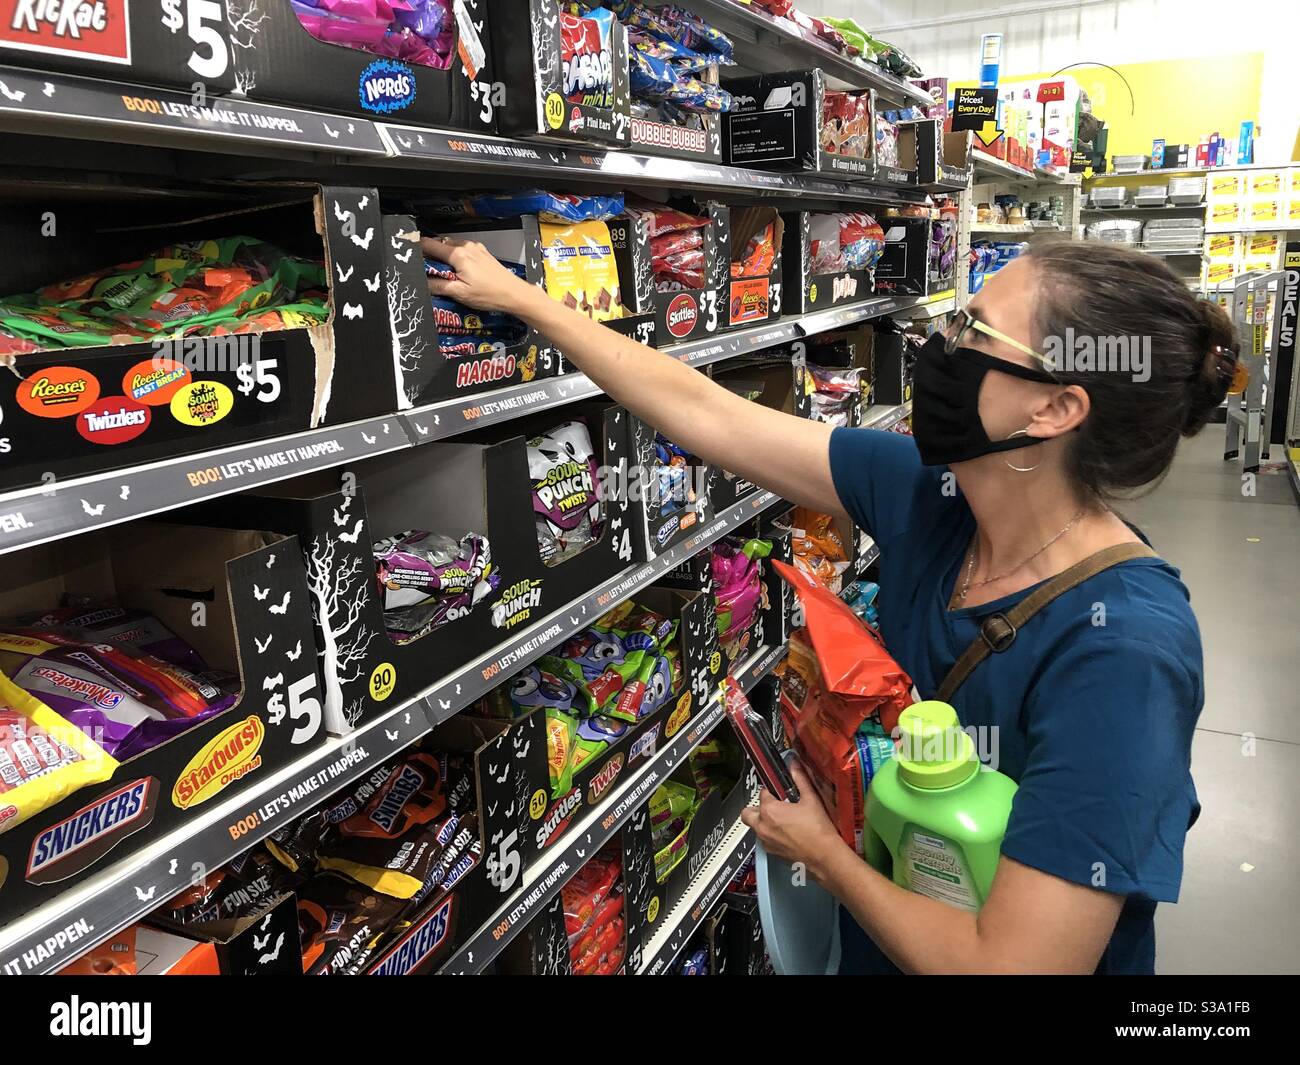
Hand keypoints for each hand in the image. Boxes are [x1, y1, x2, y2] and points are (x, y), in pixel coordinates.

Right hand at [423, 235, 537, 314]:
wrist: (514, 293)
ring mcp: (475, 248)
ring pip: (451, 247)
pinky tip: (458, 271)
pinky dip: (456, 257)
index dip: (417, 248)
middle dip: (431, 254)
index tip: (409, 253)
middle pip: (440, 245)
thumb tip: (423, 282)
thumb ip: (438, 286)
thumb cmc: (489, 295)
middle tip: (425, 268)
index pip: (429, 245)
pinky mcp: (482, 252)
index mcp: (457, 254)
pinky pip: (462, 250)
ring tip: (442, 272)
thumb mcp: (460, 293)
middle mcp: (466, 246)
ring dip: (444, 256)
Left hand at [740, 763, 846, 882]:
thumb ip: (800, 780)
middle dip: (757, 807)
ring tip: (783, 820)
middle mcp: (763, 826)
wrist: (824, 857)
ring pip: (755, 827)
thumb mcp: (811, 800)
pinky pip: (763, 840)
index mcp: (769, 810)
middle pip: (748, 812)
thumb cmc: (818, 831)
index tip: (779, 791)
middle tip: (773, 805)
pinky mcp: (771, 852)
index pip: (762, 793)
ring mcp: (765, 841)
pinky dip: (770, 835)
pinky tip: (787, 833)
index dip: (772, 790)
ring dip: (763, 822)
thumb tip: (795, 765)